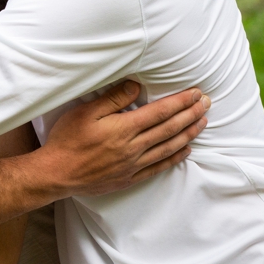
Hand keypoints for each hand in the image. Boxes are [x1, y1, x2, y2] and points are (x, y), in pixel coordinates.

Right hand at [39, 81, 209, 196]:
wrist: (57, 173)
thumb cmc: (67, 139)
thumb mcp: (85, 112)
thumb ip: (112, 99)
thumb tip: (136, 87)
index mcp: (124, 128)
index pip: (160, 112)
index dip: (180, 101)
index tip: (195, 92)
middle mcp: (133, 147)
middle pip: (170, 128)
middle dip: (191, 114)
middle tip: (206, 103)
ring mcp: (134, 164)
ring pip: (169, 147)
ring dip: (189, 133)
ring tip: (203, 122)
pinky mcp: (130, 177)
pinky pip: (159, 166)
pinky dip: (175, 157)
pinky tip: (186, 149)